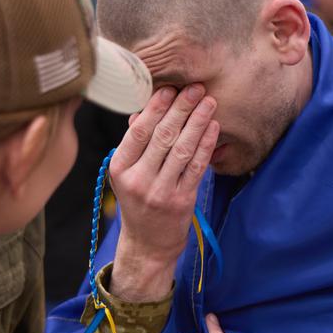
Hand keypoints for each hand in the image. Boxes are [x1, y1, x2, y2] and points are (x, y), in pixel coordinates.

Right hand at [108, 85, 219, 301]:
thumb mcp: (127, 174)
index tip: (170, 88)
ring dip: (198, 122)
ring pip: (182, 149)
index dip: (156, 107)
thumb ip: (135, 143)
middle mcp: (138, 180)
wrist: (148, 245)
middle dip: (181, 108)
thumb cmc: (138, 202)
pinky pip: (197, 167)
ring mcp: (160, 192)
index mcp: (119, 168)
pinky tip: (213, 127)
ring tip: (209, 102)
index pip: (139, 131)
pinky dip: (206, 144)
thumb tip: (142, 110)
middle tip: (196, 87)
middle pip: (162, 136)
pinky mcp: (181, 201)